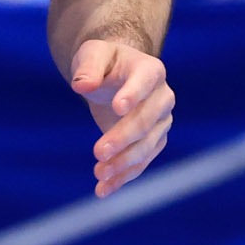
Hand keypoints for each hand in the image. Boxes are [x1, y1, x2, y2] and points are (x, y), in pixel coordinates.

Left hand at [69, 38, 174, 196]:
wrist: (116, 76)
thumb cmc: (104, 61)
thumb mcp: (93, 55)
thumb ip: (88, 68)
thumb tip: (82, 86)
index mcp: (150, 70)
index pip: (145, 82)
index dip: (133, 94)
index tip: (117, 107)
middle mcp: (162, 97)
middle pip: (146, 120)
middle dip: (123, 138)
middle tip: (98, 151)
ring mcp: (161, 122)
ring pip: (146, 146)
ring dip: (123, 163)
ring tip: (98, 173)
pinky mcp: (153, 142)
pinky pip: (141, 162)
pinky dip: (123, 177)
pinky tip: (103, 189)